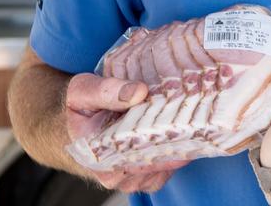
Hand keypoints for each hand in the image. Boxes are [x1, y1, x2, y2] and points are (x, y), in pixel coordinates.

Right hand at [64, 73, 189, 191]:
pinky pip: (169, 168)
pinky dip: (179, 150)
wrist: (73, 126)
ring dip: (181, 144)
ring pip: (166, 166)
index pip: (139, 153)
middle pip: (158, 161)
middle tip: (196, 116)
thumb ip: (106, 91)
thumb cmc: (78, 109)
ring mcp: (132, 180)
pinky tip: (186, 130)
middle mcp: (115, 175)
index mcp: (98, 157)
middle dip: (178, 138)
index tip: (182, 119)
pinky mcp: (145, 178)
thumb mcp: (83, 91)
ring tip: (193, 119)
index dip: (163, 137)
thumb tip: (140, 92)